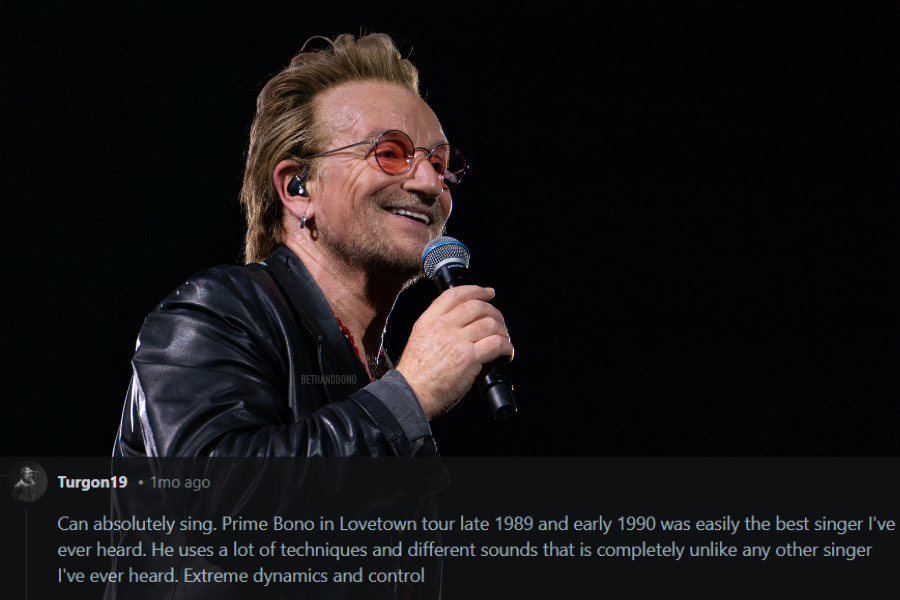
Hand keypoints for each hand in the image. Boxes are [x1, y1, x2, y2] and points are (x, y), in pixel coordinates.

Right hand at [396, 285, 513, 419]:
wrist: (410, 394)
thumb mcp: (418, 340)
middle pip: (477, 307)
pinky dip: (506, 347)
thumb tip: (460, 323)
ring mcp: (456, 341)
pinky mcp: (468, 358)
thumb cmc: (415, 375)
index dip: (476, 290)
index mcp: (428, 321)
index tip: (488, 292)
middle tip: (500, 322)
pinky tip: (506, 353)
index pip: (455, 295)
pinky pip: (496, 344)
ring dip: (503, 331)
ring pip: (490, 324)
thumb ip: (436, 328)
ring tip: (504, 340)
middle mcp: (442, 326)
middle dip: (494, 312)